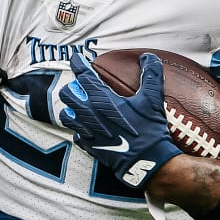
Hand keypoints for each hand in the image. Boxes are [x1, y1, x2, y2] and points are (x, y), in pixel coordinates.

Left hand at [58, 52, 180, 188]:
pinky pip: (76, 134)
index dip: (77, 63)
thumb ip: (151, 75)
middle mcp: (88, 113)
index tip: (76, 58)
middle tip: (80, 86)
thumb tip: (148, 57)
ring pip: (66, 115)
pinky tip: (88, 127)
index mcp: (101, 99)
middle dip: (72, 87)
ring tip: (80, 106)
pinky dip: (79, 129)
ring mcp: (85, 131)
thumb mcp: (153, 100)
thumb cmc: (149, 130)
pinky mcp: (88, 145)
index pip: (82, 75)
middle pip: (67, 94)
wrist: (147, 162)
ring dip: (71, 108)